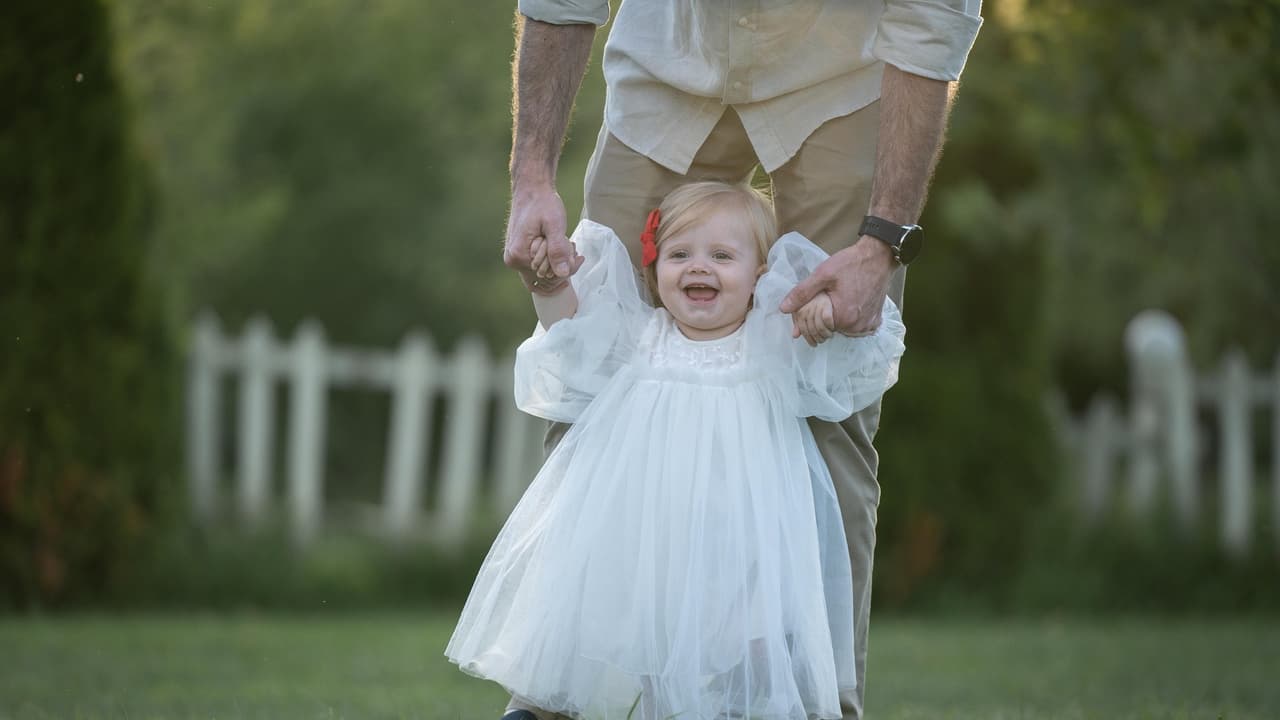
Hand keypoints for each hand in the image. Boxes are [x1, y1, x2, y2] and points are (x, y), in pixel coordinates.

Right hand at [504, 183, 582, 293]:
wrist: (531, 189)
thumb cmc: (543, 203)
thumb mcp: (554, 224)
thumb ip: (558, 249)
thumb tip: (562, 274)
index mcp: (519, 256)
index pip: (548, 278)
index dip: (566, 269)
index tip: (576, 254)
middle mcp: (513, 261)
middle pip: (545, 279)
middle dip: (562, 266)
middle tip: (573, 247)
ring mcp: (514, 259)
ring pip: (542, 274)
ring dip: (557, 263)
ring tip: (566, 244)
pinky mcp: (518, 254)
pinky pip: (537, 266)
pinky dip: (550, 260)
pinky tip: (560, 247)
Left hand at [780, 237, 894, 336]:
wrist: (878, 255)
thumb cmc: (851, 263)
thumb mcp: (822, 274)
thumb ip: (802, 293)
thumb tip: (783, 309)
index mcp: (842, 317)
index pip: (816, 329)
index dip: (809, 319)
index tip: (810, 305)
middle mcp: (856, 326)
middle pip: (829, 330)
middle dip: (822, 320)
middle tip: (825, 299)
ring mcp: (867, 324)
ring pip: (842, 329)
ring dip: (836, 320)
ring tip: (836, 300)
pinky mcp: (875, 319)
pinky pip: (857, 327)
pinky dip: (851, 320)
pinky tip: (849, 304)